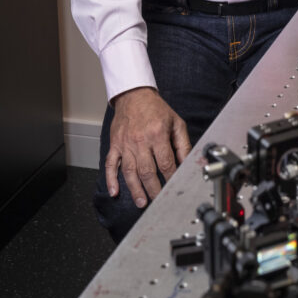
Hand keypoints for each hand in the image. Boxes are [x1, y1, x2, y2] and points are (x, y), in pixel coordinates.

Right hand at [106, 86, 191, 208]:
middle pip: (147, 171)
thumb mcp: (176, 123)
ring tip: (142, 202)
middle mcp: (140, 140)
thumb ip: (183, 144)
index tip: (174, 188)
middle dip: (154, 190)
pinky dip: (111, 179)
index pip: (166, 163)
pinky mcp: (114, 144)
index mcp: (157, 134)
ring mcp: (125, 143)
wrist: (134, 95)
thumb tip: (187, 163)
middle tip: (158, 202)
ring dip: (135, 189)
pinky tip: (114, 192)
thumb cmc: (156, 109)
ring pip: (129, 171)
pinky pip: (110, 164)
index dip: (171, 178)